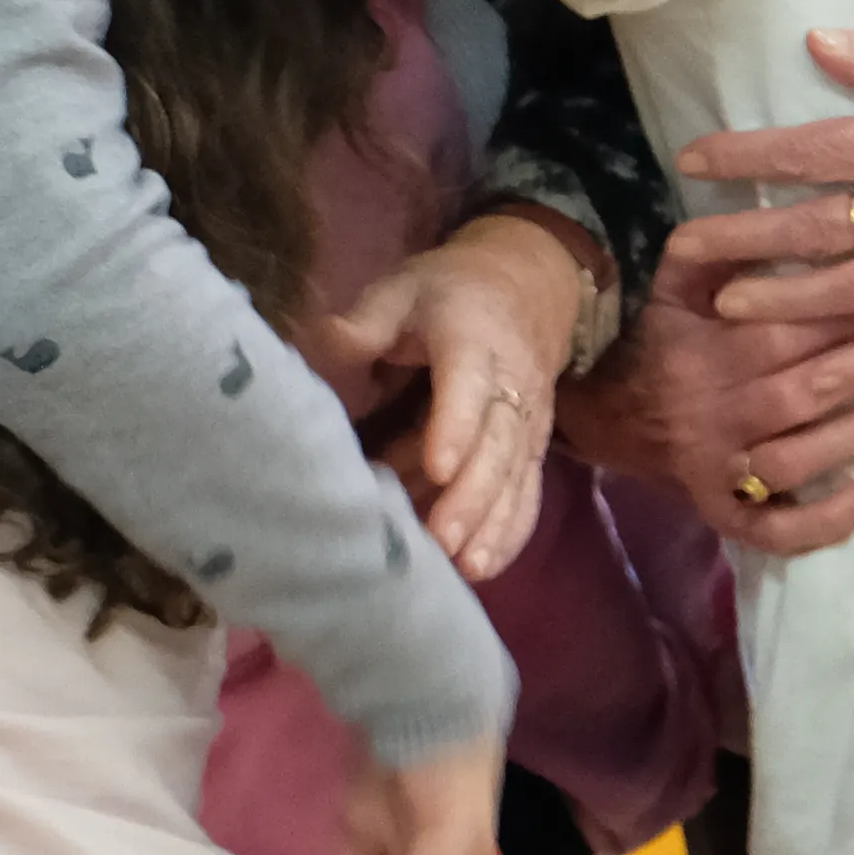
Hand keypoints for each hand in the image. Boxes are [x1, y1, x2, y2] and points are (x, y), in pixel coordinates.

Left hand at [312, 212, 574, 581]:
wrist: (528, 286)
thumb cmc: (448, 292)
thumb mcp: (403, 288)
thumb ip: (365, 320)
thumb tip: (321, 343)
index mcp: (474, 341)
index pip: (468, 386)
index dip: (454, 425)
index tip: (437, 466)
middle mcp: (511, 386)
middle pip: (497, 446)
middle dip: (471, 496)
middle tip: (443, 539)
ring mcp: (527, 423)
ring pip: (514, 478)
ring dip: (491, 525)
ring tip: (464, 567)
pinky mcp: (532, 449)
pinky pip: (526, 494)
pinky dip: (509, 532)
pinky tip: (483, 568)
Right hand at [567, 231, 853, 558]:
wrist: (596, 412)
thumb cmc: (653, 338)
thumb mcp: (673, 283)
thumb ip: (719, 248)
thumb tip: (773, 203)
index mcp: (703, 349)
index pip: (783, 325)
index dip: (845, 308)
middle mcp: (711, 411)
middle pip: (802, 390)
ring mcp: (716, 468)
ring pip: (797, 458)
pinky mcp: (721, 511)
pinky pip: (775, 529)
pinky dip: (826, 520)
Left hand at [662, 10, 853, 330]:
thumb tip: (815, 46)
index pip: (808, 152)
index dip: (745, 157)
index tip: (692, 159)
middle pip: (814, 229)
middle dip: (743, 238)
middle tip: (683, 250)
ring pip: (852, 291)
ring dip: (785, 304)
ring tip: (727, 310)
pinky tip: (819, 383)